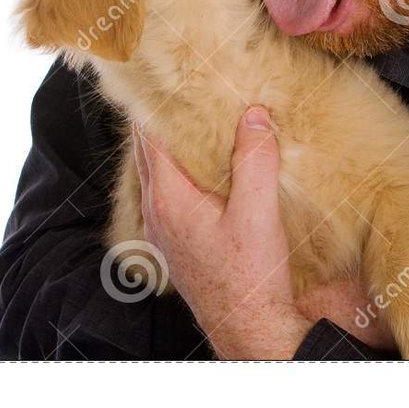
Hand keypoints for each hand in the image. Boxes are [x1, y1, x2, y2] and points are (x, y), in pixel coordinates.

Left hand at [133, 105, 310, 358]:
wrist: (250, 331)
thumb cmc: (250, 277)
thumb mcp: (258, 212)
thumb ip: (254, 159)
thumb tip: (253, 115)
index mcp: (168, 198)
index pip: (150, 136)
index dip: (156, 104)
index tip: (165, 76)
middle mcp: (156, 212)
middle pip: (149, 152)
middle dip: (163, 119)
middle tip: (180, 88)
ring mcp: (162, 231)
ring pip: (159, 174)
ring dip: (172, 146)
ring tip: (195, 120)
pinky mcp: (176, 245)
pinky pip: (169, 194)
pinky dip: (180, 171)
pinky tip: (205, 169)